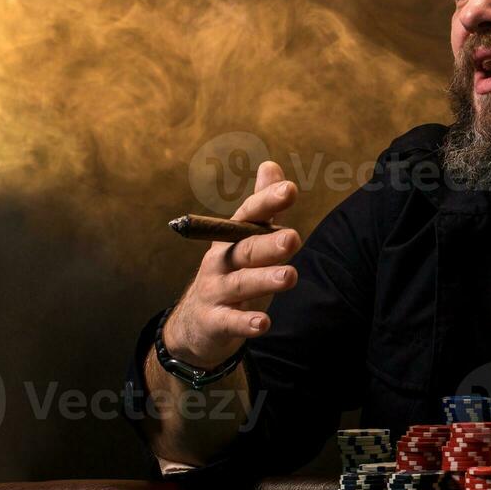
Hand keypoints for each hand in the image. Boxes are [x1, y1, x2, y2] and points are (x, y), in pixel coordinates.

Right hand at [162, 161, 301, 367]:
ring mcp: (215, 291)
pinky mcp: (214, 321)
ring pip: (241, 283)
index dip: (267, 202)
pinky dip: (245, 322)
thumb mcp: (245, 240)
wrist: (196, 324)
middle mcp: (221, 261)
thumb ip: (261, 207)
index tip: (289, 189)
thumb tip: (271, 165)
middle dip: (269, 244)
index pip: (249, 216)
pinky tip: (263, 323)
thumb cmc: (231, 274)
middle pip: (245, 249)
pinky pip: (230, 322)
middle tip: (294, 238)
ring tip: (290, 276)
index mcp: (231, 238)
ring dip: (265, 280)